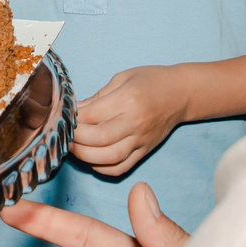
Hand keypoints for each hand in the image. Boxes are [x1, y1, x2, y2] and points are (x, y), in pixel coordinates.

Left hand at [71, 64, 189, 176]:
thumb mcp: (122, 78)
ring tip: (74, 147)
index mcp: (128, 99)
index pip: (93, 115)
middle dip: (76, 138)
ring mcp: (141, 140)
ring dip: (86, 156)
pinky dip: (103, 168)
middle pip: (100, 138)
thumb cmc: (151, 81)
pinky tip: (92, 159)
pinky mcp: (144, 151)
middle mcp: (135, 122)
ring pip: (110, 157)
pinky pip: (122, 167)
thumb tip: (76, 110)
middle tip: (65, 133)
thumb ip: (98, 96)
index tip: (65, 115)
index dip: (74, 118)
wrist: (181, 94)